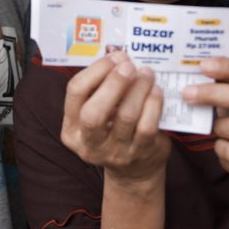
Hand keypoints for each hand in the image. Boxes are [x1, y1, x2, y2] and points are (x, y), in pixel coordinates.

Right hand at [60, 51, 168, 184]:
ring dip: (138, 88)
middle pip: (95, 112)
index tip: (114, 58)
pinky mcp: (140, 154)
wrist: (134, 172)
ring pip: (126, 116)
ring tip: (146, 74)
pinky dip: (153, 104)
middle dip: (114, 83)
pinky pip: (147, 126)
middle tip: (129, 66)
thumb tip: (118, 57)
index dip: (95, 71)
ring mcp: (115, 152)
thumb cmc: (114, 131)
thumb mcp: (98, 113)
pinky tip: (156, 91)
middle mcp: (89, 143)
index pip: (75, 92)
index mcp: (72, 129)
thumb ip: (100, 89)